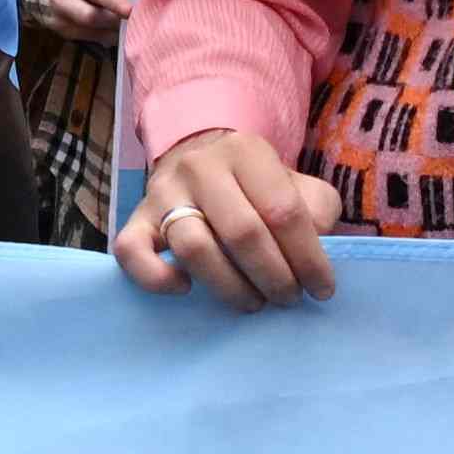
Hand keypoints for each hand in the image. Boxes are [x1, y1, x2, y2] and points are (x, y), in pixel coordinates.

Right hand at [118, 127, 342, 306]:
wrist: (200, 163)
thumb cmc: (257, 187)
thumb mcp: (298, 185)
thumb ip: (317, 211)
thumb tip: (318, 250)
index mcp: (247, 152)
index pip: (283, 211)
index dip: (309, 258)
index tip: (322, 289)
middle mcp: (201, 167)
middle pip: (241, 232)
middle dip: (274, 277)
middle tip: (288, 298)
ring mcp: (162, 193)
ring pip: (193, 248)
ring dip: (230, 287)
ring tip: (253, 302)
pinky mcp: (135, 219)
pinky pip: (131, 252)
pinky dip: (156, 278)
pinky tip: (185, 289)